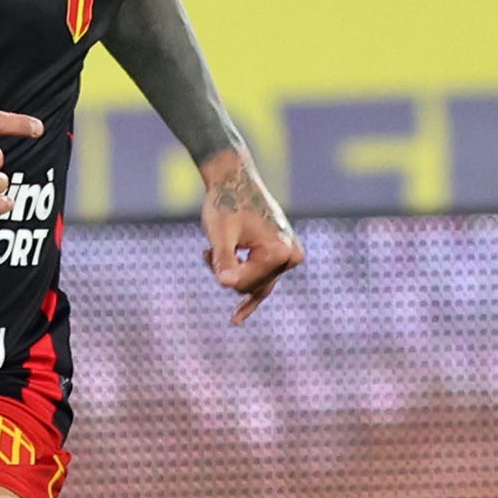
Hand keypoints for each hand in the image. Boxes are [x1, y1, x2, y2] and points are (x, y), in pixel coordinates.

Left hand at [197, 147, 300, 321]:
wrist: (234, 180)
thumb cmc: (225, 204)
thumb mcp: (220, 235)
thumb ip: (223, 261)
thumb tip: (226, 284)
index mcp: (280, 252)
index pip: (244, 284)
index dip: (221, 274)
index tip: (206, 254)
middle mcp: (292, 256)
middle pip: (251, 287)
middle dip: (227, 272)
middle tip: (208, 251)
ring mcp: (290, 256)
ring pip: (254, 284)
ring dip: (232, 273)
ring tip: (212, 254)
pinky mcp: (283, 255)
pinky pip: (265, 282)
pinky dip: (249, 294)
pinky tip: (237, 318)